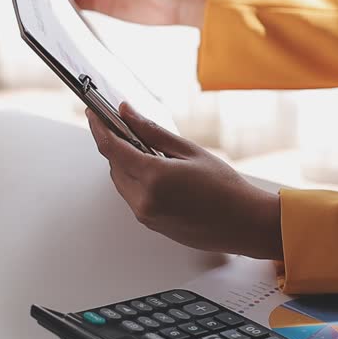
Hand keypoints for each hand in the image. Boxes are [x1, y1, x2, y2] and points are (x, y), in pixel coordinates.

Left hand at [86, 103, 283, 258]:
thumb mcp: (189, 151)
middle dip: (115, 144)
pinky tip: (154, 170)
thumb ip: (151, 131)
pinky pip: (132, 196)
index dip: (99, 127)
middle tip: (124, 126)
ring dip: (125, 163)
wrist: (244, 224)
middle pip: (113, 165)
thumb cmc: (226, 189)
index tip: (93, 113)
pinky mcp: (150, 224)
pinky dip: (135, 179)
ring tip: (147, 149)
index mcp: (154, 178)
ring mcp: (146, 216)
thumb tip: (127, 113)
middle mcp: (145, 200)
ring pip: (121, 182)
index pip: (112, 148)